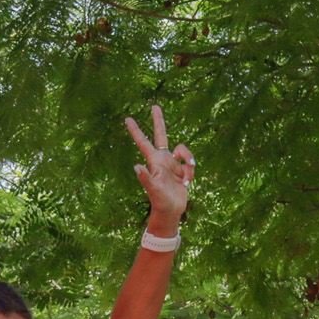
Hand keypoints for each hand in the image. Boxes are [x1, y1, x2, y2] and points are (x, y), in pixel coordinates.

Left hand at [127, 104, 193, 232]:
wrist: (171, 212)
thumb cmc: (160, 202)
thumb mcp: (152, 190)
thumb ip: (145, 178)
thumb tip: (136, 166)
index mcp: (153, 161)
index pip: (143, 142)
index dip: (136, 130)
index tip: (127, 118)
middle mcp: (162, 159)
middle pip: (161, 135)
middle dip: (158, 121)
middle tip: (155, 106)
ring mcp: (173, 164)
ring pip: (183, 151)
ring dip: (188, 161)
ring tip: (185, 181)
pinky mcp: (182, 170)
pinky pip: (190, 163)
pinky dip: (191, 172)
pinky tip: (187, 184)